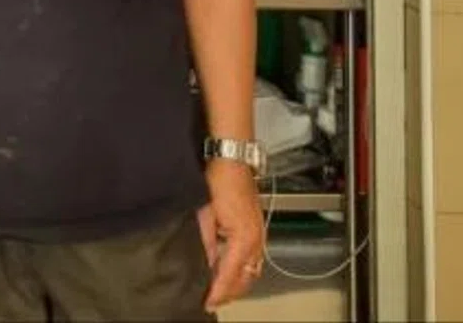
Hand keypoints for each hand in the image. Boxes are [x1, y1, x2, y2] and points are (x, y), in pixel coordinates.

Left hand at [198, 158, 266, 309]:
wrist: (233, 159)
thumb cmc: (220, 180)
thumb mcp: (205, 214)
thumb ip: (206, 242)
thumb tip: (204, 263)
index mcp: (243, 239)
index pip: (229, 275)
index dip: (217, 292)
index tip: (207, 302)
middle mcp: (256, 240)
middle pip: (245, 279)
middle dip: (229, 293)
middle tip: (211, 300)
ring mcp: (259, 235)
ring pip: (252, 271)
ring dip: (237, 283)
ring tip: (219, 290)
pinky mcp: (257, 229)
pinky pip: (254, 259)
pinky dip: (243, 269)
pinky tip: (230, 270)